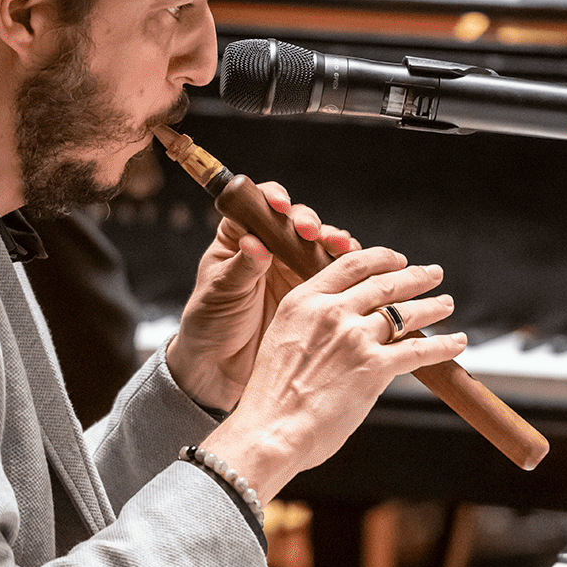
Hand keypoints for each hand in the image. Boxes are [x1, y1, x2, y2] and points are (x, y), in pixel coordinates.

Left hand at [165, 181, 356, 412]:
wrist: (221, 367)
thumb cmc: (210, 324)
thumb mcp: (221, 292)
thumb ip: (241, 267)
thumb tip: (255, 243)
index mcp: (240, 237)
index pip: (259, 205)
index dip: (273, 199)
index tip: (280, 207)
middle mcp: (270, 247)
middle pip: (297, 221)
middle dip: (309, 223)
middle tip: (312, 234)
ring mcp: (293, 268)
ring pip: (320, 244)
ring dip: (333, 241)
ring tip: (341, 248)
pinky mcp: (313, 291)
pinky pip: (335, 273)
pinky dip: (348, 267)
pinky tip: (356, 267)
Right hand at [198, 247, 466, 500]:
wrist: (270, 431)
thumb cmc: (271, 399)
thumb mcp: (281, 342)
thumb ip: (312, 328)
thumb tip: (342, 333)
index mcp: (303, 301)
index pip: (351, 265)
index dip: (381, 258)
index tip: (398, 260)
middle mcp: (331, 312)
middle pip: (384, 284)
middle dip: (415, 277)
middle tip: (433, 274)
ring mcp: (355, 338)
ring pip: (406, 314)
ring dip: (432, 307)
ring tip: (446, 304)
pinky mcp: (374, 367)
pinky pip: (420, 351)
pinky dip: (444, 345)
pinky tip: (457, 343)